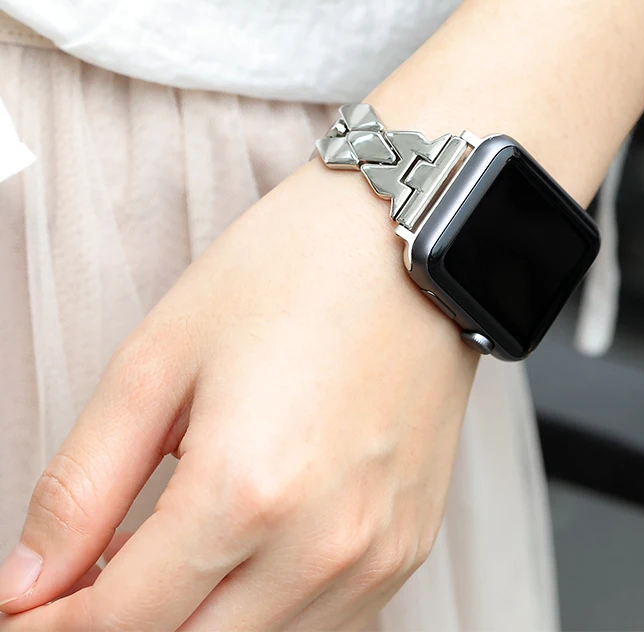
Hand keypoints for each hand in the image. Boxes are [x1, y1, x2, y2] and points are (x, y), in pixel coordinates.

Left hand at [0, 160, 476, 630]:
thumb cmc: (289, 275)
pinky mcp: (409, 545)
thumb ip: (83, 485)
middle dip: (117, 627)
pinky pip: (321, 624)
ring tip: (166, 551)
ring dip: (194, 619)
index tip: (26, 606)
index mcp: (246, 493)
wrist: (409, 247)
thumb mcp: (160, 358)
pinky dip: (263, 610)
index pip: (117, 624)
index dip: (51, 627)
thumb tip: (30, 580)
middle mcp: (322, 547)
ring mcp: (377, 556)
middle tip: (90, 577)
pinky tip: (245, 550)